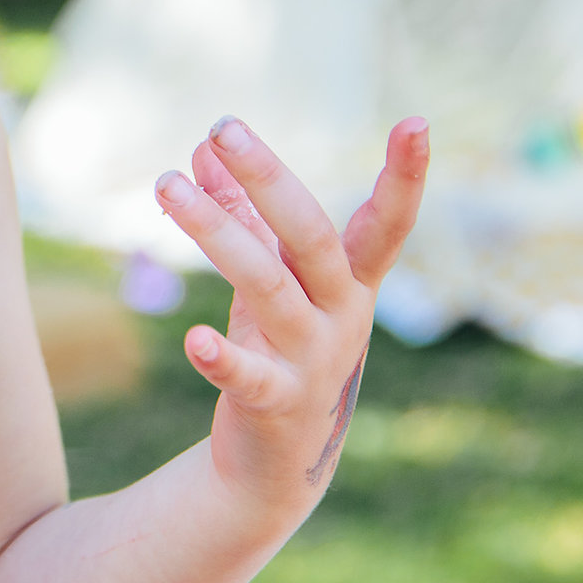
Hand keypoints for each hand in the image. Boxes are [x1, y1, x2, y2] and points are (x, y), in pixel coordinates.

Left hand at [155, 115, 430, 515]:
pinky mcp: (275, 403)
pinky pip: (249, 376)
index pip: (385, 223)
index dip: (405, 176)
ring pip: (266, 285)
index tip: (418, 120)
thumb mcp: (269, 278)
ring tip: (165, 183)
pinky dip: (222, 358)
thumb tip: (205, 145)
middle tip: (224, 127)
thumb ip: (240, 212)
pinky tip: (194, 339)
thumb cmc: (278, 348)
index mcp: (349, 283)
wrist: (278, 461)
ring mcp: (311, 361)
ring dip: (215, 231)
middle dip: (270, 179)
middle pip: (310, 238)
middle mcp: (341, 317)